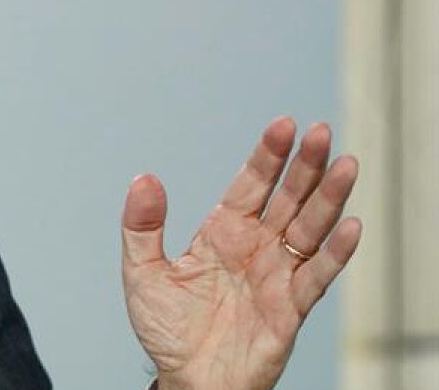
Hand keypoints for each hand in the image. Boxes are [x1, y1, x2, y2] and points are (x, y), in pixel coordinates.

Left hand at [121, 117, 361, 389]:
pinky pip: (318, 276)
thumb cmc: (167, 330)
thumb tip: (143, 179)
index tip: (283, 126)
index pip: (251, 184)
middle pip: (288, 198)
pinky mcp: (291, 308)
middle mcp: (256, 247)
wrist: (187, 381)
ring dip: (329, 198)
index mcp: (223, 232)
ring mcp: (277, 275)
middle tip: (322, 133)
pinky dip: (335, 252)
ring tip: (346, 165)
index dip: (268, 156)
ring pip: (310, 229)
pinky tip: (349, 225)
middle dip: (305, 166)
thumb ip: (142, 226)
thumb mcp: (143, 271)